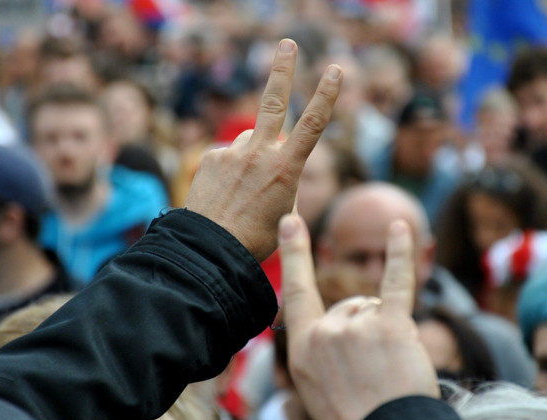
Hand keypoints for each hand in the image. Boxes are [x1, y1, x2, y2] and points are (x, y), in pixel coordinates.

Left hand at [184, 39, 342, 261]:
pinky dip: (230, 171)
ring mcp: (233, 153)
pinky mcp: (211, 157)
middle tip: (287, 44)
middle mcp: (260, 154)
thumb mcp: (284, 209)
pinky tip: (224, 194)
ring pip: (250, 142)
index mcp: (286, 169)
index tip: (335, 70)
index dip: (326, 96)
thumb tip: (270, 152)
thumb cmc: (256, 237)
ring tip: (242, 194)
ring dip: (251, 159)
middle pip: (274, 102)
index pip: (313, 125)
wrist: (210, 249)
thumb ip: (282, 175)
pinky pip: (228, 157)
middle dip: (283, 70)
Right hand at [279, 214, 438, 419]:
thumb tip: (333, 325)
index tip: (290, 219)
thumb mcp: (317, 388)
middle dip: (367, 331)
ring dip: (388, 331)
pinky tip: (402, 227)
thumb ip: (319, 350)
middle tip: (375, 375)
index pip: (295, 291)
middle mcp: (325, 332)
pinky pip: (397, 281)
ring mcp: (357, 326)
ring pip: (376, 308)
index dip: (294, 254)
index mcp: (303, 348)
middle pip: (351, 307)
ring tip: (390, 371)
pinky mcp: (392, 325)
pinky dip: (401, 254)